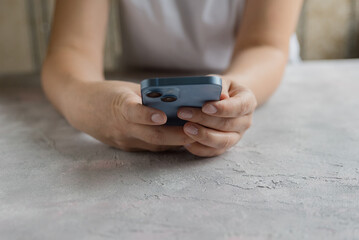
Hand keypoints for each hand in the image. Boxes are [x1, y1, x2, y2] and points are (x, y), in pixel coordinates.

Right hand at [63, 80, 194, 150]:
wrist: (82, 108)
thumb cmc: (109, 94)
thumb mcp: (126, 89)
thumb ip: (149, 96)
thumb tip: (177, 101)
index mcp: (118, 106)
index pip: (132, 112)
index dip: (147, 115)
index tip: (163, 116)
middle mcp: (121, 128)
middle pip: (151, 135)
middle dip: (176, 135)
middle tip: (196, 130)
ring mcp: (124, 141)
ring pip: (154, 145)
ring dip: (175, 142)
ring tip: (194, 136)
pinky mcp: (126, 147)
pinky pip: (150, 147)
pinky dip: (166, 144)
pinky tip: (180, 140)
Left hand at [177, 76, 256, 156]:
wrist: (226, 99)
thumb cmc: (220, 88)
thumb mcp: (220, 81)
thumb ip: (218, 86)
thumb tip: (219, 96)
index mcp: (248, 102)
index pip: (239, 106)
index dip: (223, 108)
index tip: (205, 106)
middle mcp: (245, 121)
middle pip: (227, 125)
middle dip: (204, 120)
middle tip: (183, 113)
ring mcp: (236, 136)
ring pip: (222, 141)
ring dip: (203, 136)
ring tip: (185, 128)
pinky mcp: (225, 147)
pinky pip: (213, 151)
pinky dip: (199, 148)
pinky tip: (186, 140)